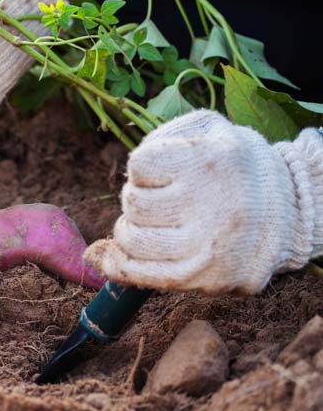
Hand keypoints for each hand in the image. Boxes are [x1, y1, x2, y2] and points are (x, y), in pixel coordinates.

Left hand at [85, 110, 321, 294]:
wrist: (291, 213)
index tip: (163, 173)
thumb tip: (123, 179)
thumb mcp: (208, 131)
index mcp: (211, 162)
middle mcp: (211, 206)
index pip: (139, 165)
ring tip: (156, 225)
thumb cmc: (234, 169)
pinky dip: (121, 266)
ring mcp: (208, 247)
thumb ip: (158, 141)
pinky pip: (142, 276)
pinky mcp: (206, 278)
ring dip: (131, 231)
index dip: (144, 169)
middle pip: (134, 204)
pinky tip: (118, 257)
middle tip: (163, 201)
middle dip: (138, 200)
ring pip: (132, 241)